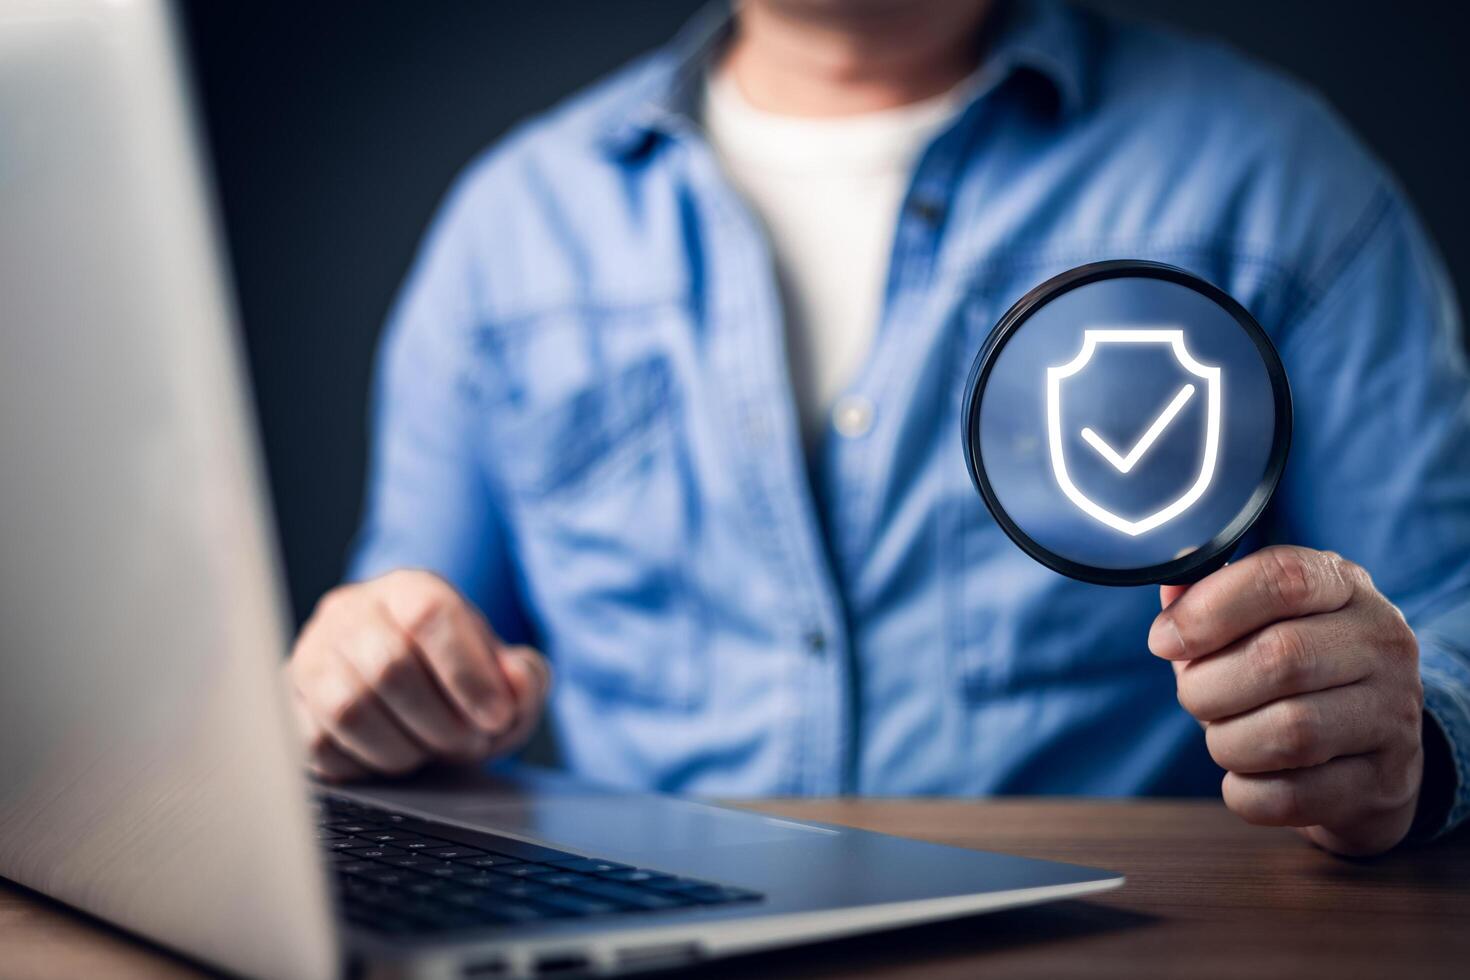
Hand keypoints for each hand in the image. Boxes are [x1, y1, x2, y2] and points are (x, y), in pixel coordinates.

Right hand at [286, 569, 549, 780]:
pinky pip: (319, 744)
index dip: (469, 673)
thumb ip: (526, 679)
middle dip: (441, 721)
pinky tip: (391, 756)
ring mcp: (312, 657)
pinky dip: (365, 764)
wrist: (406, 694)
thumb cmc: (457, 683)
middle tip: (467, 742)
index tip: (497, 716)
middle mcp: (352, 613)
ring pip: (349, 708)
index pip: (430, 615)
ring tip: (430, 750)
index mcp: (408, 589)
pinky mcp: (289, 704)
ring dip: (403, 747)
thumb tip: (516, 682)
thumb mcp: (507, 679)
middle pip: (389, 666)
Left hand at [1150, 546, 1423, 855]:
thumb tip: (1170, 596)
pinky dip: (1246, 792)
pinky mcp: (1385, 783)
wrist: (1372, 752)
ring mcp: (1394, 716)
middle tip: (1194, 696)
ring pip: (1290, 732)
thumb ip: (1207, 599)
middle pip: (1280, 658)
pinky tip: (1248, 777)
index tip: (1164, 640)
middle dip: (1207, 686)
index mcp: (1345, 586)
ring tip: (1225, 737)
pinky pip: (1294, 796)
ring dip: (1227, 742)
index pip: (1282, 578)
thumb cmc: (1296, 673)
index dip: (1207, 610)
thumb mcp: (1259, 620)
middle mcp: (1382, 644)